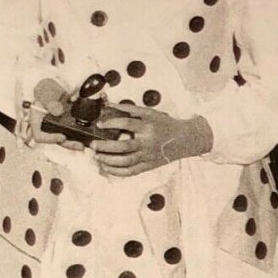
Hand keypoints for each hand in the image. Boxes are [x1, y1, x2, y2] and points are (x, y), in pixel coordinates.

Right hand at [28, 79, 84, 150]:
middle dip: (68, 144)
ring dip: (75, 143)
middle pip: (56, 141)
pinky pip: (72, 133)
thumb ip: (49, 101)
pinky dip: (80, 135)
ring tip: (85, 145)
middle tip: (80, 146)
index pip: (39, 136)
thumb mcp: (45, 92)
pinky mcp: (66, 125)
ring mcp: (57, 127)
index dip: (50, 139)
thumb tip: (58, 112)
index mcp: (37, 121)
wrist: (56, 86)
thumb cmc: (46, 89)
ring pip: (65, 139)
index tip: (62, 136)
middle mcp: (47, 127)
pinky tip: (89, 137)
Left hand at [90, 104, 212, 176]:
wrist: (185, 139)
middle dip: (105, 147)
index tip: (99, 124)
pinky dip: (118, 172)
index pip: (127, 124)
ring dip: (109, 160)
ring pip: (126, 161)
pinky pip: (131, 172)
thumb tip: (110, 105)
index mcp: (148, 126)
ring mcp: (148, 156)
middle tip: (93, 145)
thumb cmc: (165, 124)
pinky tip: (107, 168)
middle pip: (123, 146)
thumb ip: (131, 109)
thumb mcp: (150, 113)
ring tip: (97, 157)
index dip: (111, 123)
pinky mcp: (149, 166)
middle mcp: (148, 142)